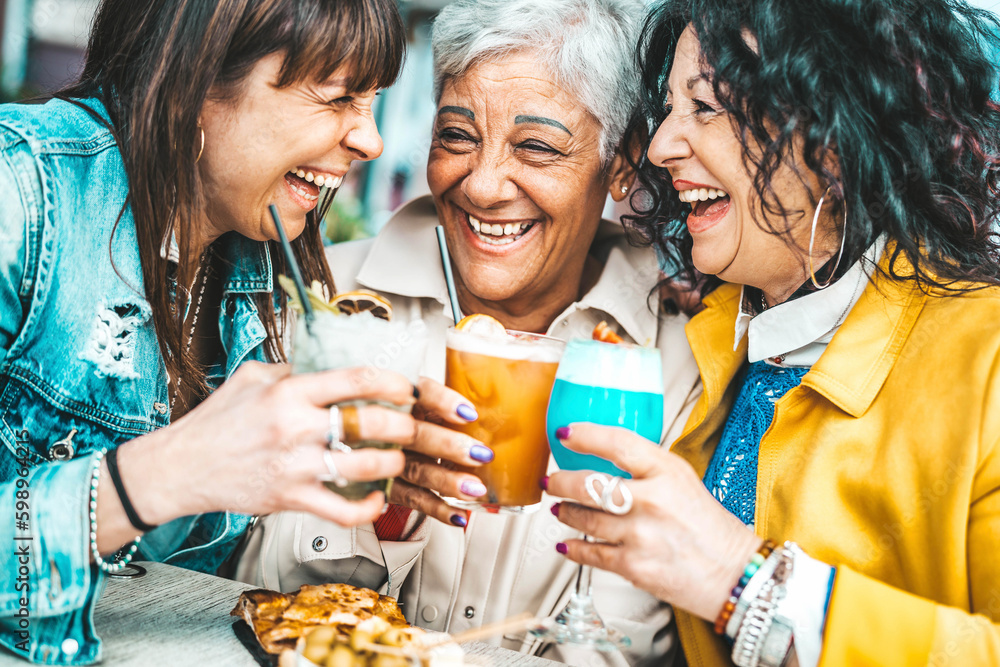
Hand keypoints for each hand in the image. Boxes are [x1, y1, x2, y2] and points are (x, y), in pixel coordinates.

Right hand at [116, 362, 417, 544]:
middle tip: (414, 426)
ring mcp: (294, 466)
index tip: (411, 388)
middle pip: (371, 423)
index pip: (356, 379)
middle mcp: (295, 427)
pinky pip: (341, 510)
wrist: (181, 466)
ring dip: (392, 463)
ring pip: (364, 466)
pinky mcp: (290, 498)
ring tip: (397, 459)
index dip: (395, 382)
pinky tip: (377, 499)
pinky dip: (366, 509)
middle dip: (405, 425)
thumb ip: (294, 370)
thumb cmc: (216, 421)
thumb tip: (331, 363)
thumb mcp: (252, 378)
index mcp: (289, 392)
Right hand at [387, 376, 493, 527]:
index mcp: (402, 396)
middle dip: (449, 446)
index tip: (469, 413)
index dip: (443, 401)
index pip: (420, 392)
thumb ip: (441, 395)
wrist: (362, 435)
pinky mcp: (386, 486)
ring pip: (416, 470)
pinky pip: (412, 499)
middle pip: (416, 434)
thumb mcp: (415, 393)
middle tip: (480, 454)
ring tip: (475, 489)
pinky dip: (436, 509)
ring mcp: (386, 458)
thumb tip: (481, 395)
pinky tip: (459, 514)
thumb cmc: (402, 412)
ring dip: (447, 481)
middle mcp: (390, 427)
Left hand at [546, 422, 760, 620]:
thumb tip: (603, 457)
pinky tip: (567, 543)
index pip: (616, 443)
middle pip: (588, 483)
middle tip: (552, 480)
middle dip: (560, 482)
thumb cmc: (709, 527)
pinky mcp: (633, 566)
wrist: (733, 573)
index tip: (565, 433)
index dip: (584, 435)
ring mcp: (639, 534)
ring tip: (560, 509)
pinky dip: (573, 547)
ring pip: (583, 518)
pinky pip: (590, 553)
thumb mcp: (683, 479)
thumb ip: (646, 467)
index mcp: (667, 471)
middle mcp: (651, 500)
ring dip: (565, 512)